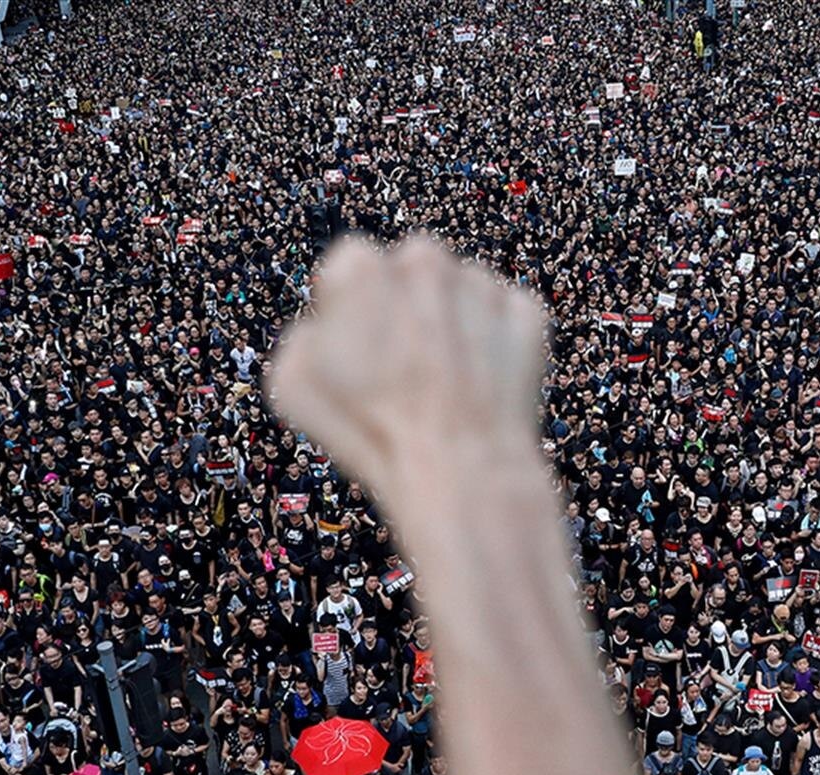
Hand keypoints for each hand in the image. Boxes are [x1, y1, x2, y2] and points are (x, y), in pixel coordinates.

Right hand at [271, 235, 546, 498]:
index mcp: (362, 267)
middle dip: (405, 304)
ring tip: (444, 380)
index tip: (355, 344)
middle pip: (411, 271)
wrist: (459, 468)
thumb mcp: (294, 384)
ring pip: (460, 291)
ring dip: (451, 321)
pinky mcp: (525, 312)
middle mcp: (425, 260)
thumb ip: (302, 336)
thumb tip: (323, 325)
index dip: (349, 308)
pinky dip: (495, 341)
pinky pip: (504, 315)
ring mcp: (480, 284)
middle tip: (403, 362)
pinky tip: (480, 382)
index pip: (351, 267)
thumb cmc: (370, 430)